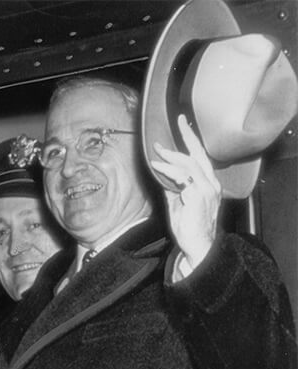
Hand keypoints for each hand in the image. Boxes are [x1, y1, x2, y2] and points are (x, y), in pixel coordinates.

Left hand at [151, 115, 220, 270]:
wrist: (197, 245)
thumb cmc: (189, 226)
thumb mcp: (178, 202)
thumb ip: (173, 187)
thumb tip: (162, 174)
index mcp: (209, 183)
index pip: (201, 157)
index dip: (191, 140)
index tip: (183, 125)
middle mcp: (211, 183)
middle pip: (198, 154)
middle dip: (188, 136)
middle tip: (177, 122)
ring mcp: (206, 189)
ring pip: (189, 164)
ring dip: (171, 156)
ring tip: (158, 152)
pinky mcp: (198, 196)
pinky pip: (182, 177)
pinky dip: (168, 170)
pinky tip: (158, 167)